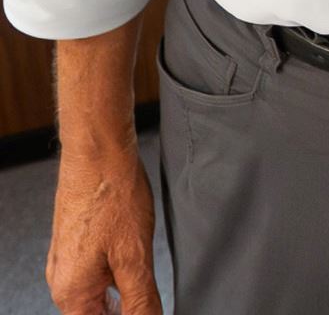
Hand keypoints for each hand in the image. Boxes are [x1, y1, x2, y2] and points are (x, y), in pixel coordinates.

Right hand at [48, 142, 160, 314]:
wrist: (98, 151)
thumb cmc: (113, 196)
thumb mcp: (135, 256)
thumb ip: (140, 300)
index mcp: (71, 293)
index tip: (143, 307)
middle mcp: (61, 280)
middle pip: (94, 312)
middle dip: (122, 305)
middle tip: (145, 287)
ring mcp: (64, 259)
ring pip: (95, 289)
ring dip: (119, 288)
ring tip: (140, 268)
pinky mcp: (73, 240)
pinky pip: (92, 268)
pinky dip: (113, 268)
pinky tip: (129, 251)